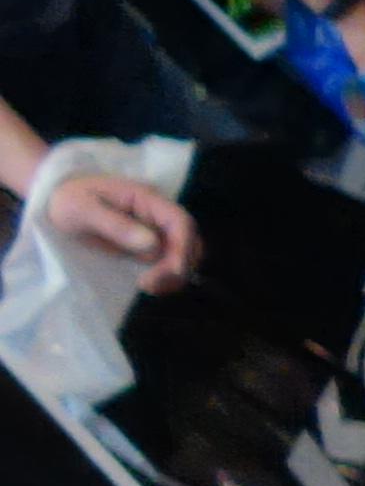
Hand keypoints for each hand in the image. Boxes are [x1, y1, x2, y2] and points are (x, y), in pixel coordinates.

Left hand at [30, 168, 197, 287]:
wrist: (54, 201)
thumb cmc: (65, 199)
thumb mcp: (82, 209)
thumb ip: (116, 225)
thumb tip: (152, 244)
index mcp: (146, 199)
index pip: (181, 221)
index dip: (184, 247)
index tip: (174, 271)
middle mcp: (156, 215)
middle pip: (189, 241)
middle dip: (180, 265)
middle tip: (152, 284)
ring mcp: (154, 231)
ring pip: (182, 255)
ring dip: (173, 275)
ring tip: (147, 286)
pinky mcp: (146, 246)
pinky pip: (167, 262)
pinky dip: (164, 276)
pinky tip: (145, 282)